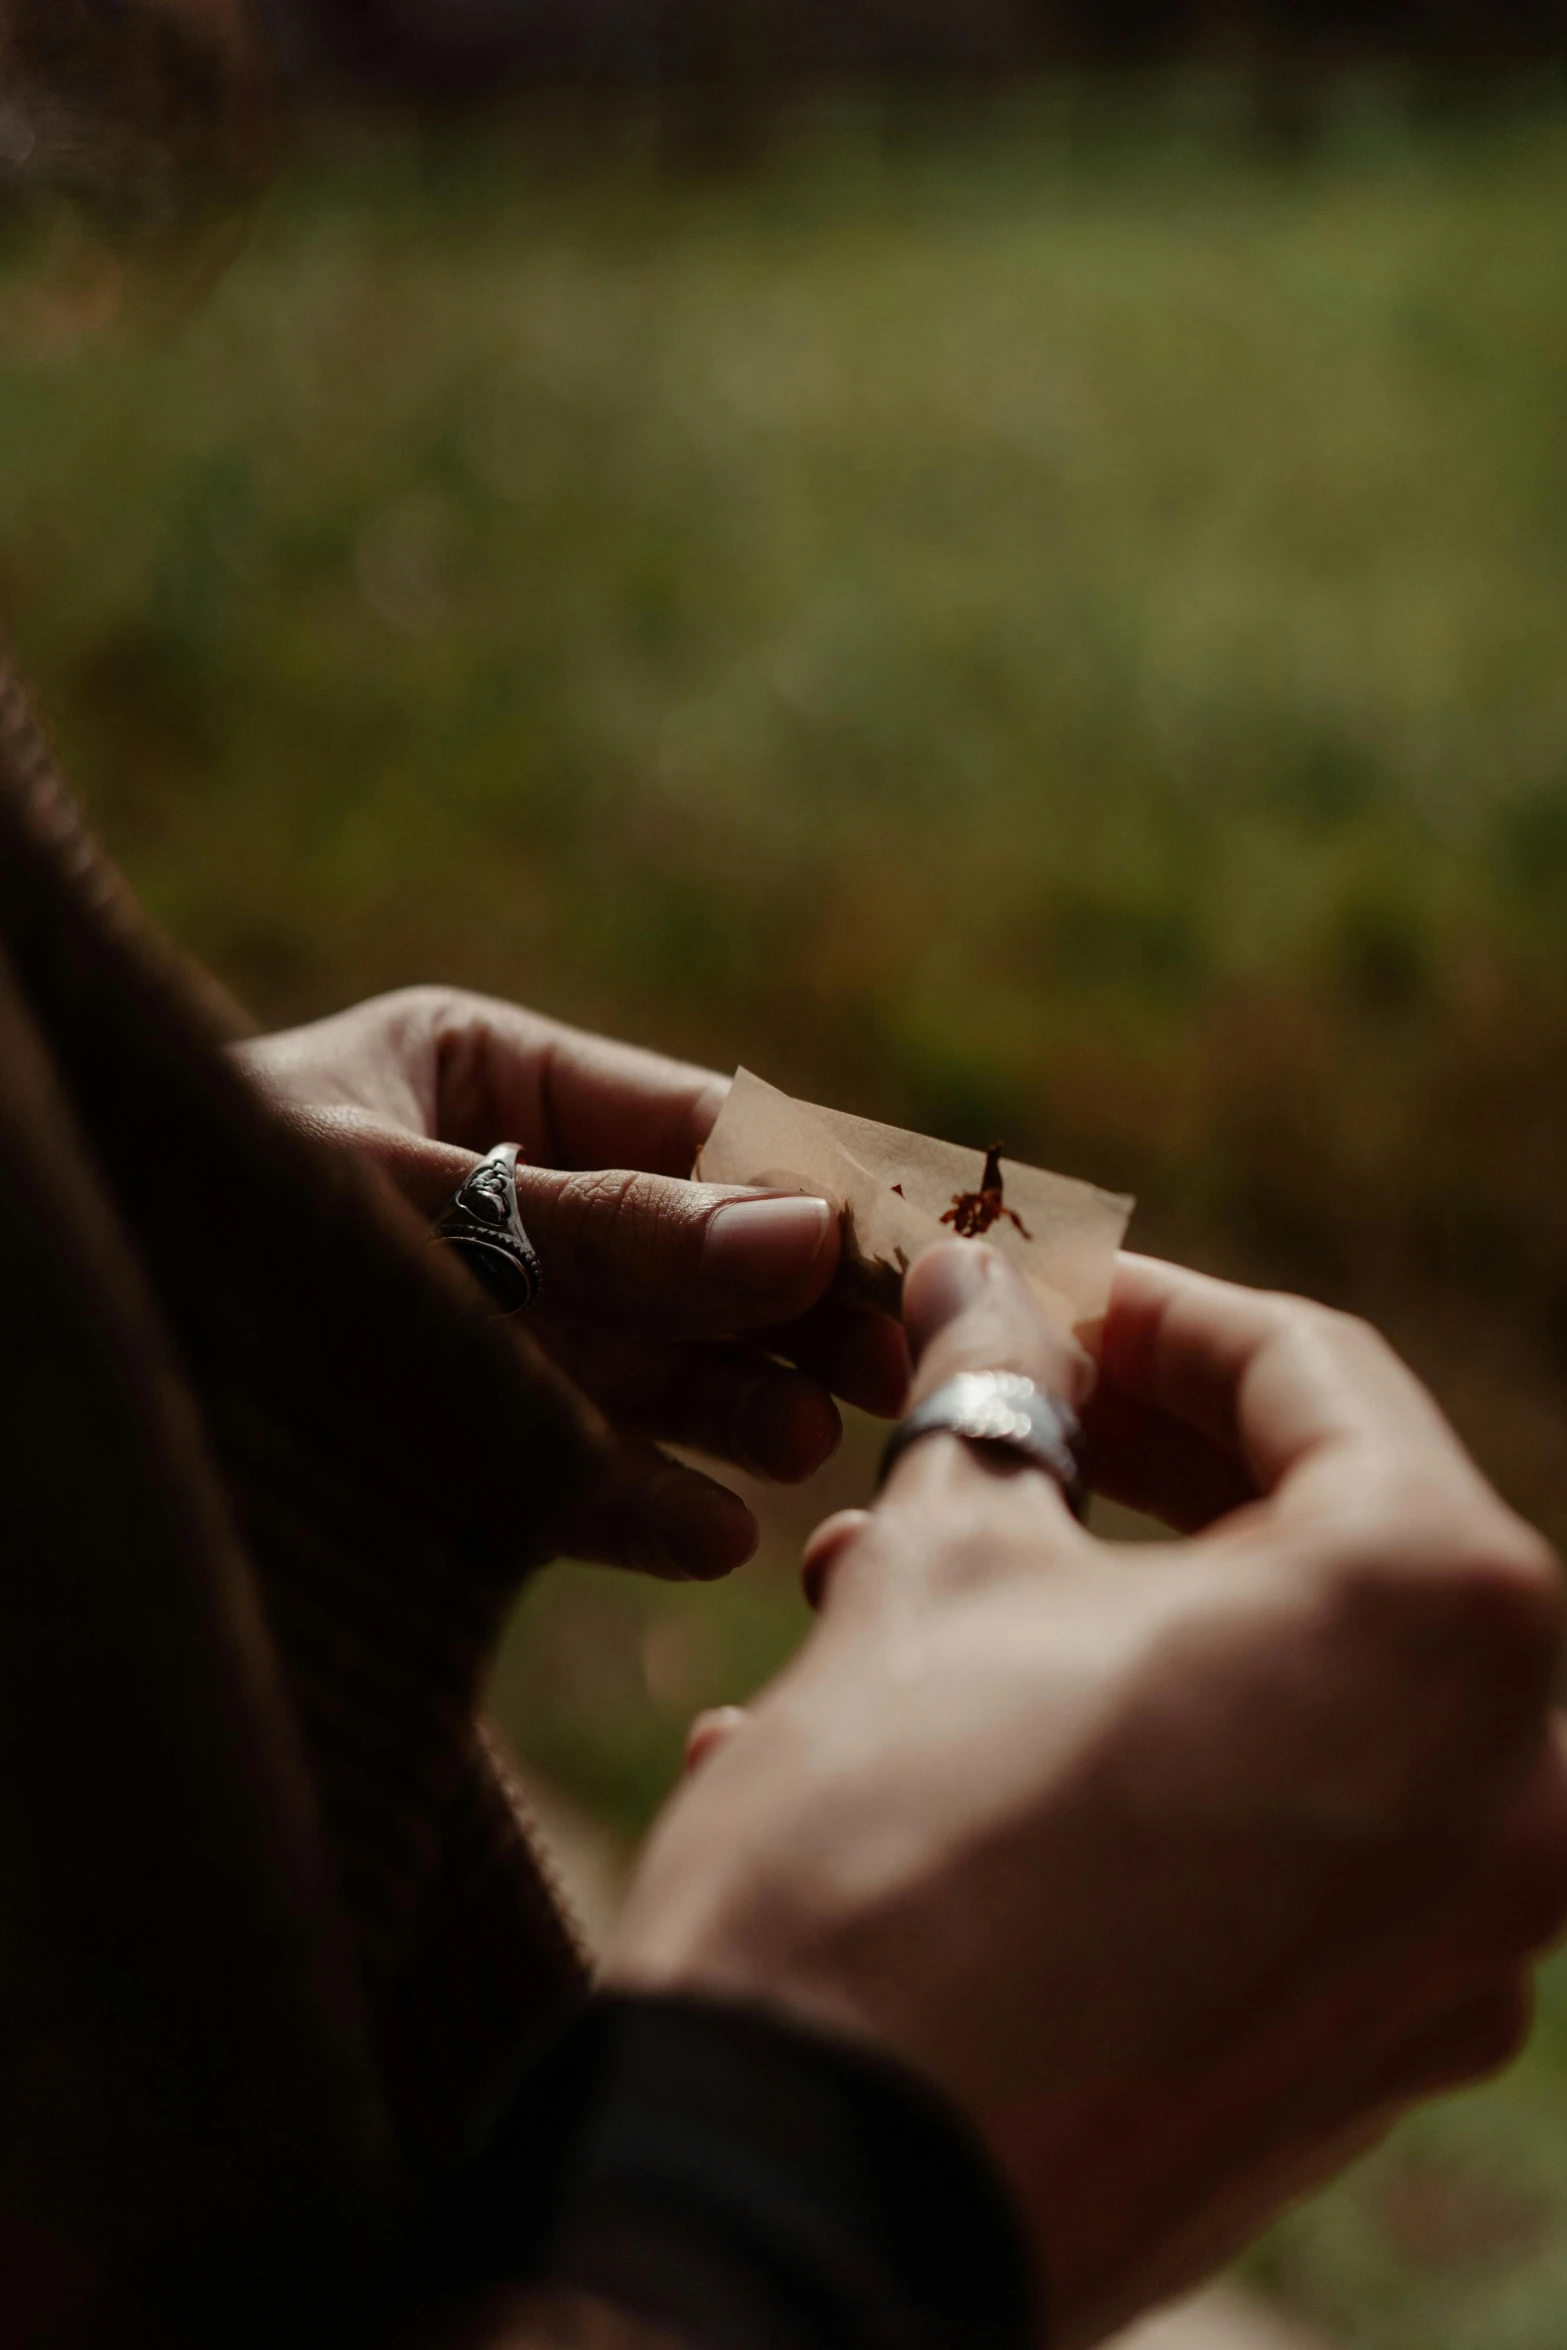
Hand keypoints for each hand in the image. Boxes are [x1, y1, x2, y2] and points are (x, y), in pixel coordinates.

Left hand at [237, 988, 907, 1579]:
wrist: (55, 1338)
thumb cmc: (207, 1215)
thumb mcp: (406, 1205)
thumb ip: (603, 1229)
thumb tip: (805, 1238)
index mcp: (486, 1078)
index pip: (693, 1121)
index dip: (806, 1183)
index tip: (908, 1248)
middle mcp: (503, 1199)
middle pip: (695, 1248)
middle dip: (795, 1305)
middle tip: (903, 1363)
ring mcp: (483, 1321)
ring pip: (651, 1361)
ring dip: (738, 1403)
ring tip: (816, 1444)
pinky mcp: (448, 1439)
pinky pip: (568, 1469)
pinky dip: (638, 1505)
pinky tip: (710, 1541)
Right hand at [609, 1245, 1566, 2346]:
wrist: (802, 2219)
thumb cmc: (878, 1853)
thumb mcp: (931, 1568)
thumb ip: (990, 1402)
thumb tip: (980, 1291)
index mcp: (1444, 1623)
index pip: (1315, 1376)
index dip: (1153, 1317)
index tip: (1039, 1303)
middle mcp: (1514, 1791)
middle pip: (1322, 1541)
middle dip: (1133, 1473)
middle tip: (985, 1432)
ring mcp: (1460, 1949)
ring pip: (1289, 1702)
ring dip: (1117, 1624)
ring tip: (911, 1596)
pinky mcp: (1374, 2062)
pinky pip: (1278, 1847)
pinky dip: (1148, 1770)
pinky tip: (966, 1752)